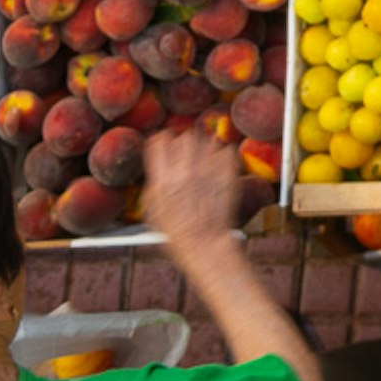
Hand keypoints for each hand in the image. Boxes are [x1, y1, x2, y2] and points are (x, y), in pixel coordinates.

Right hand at [142, 127, 241, 245]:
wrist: (205, 243)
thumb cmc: (177, 233)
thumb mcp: (152, 211)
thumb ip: (153, 184)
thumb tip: (156, 167)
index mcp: (163, 179)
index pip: (159, 141)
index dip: (161, 140)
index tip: (164, 143)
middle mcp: (185, 171)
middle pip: (185, 136)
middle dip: (184, 141)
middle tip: (186, 152)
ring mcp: (209, 170)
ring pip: (207, 139)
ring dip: (204, 146)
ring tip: (203, 161)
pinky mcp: (228, 173)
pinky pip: (227, 150)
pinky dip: (223, 155)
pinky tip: (218, 166)